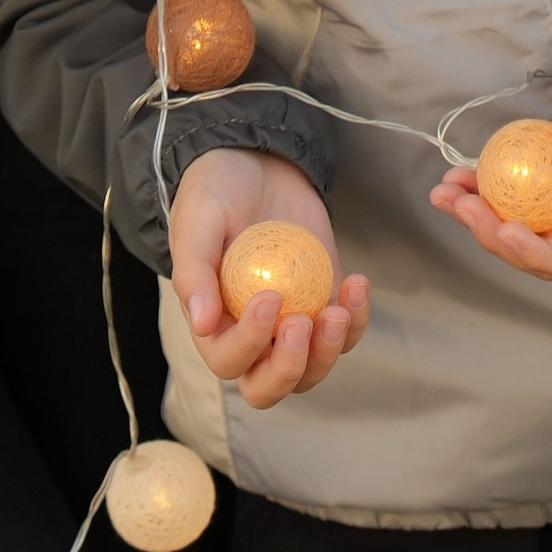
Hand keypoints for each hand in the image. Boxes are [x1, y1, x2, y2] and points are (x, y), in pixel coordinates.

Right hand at [169, 150, 367, 408]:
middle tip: (304, 322)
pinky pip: (344, 334)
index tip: (270, 297)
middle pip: (269, 387)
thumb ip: (194, 272)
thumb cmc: (215, 193)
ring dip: (329, 351)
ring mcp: (291, 323)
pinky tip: (356, 284)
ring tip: (339, 308)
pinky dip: (356, 320)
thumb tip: (202, 325)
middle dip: (290, 367)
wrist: (255, 164)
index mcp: (213, 324)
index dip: (249, 341)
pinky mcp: (323, 304)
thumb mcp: (196, 221)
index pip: (228, 361)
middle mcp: (250, 335)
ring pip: (311, 370)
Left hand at [433, 46, 551, 280]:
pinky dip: (495, 190)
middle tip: (455, 202)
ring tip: (444, 191)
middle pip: (545, 251)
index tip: (503, 228)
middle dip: (495, 236)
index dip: (539, 255)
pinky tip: (464, 173)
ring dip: (485, 217)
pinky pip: (530, 197)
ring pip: (531, 227)